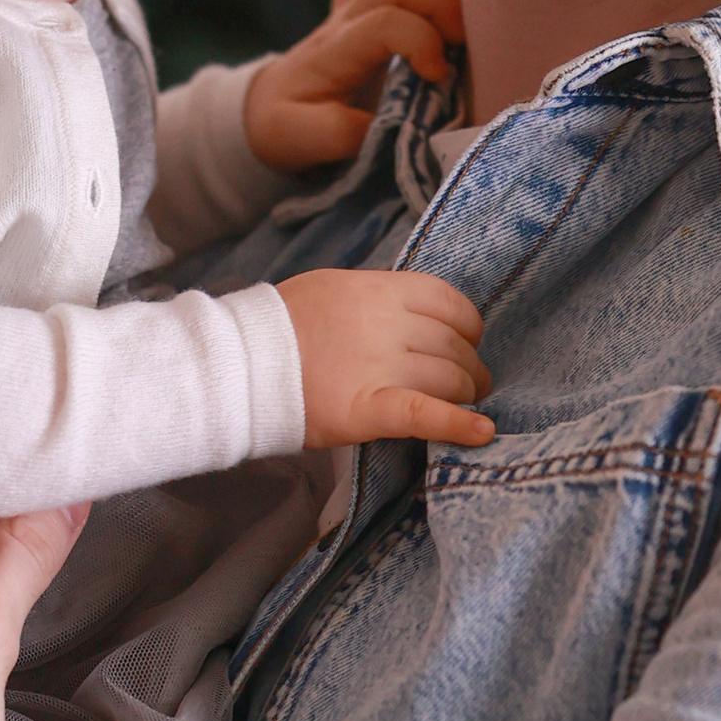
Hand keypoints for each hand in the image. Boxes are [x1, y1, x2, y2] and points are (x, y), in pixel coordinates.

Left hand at [243, 0, 463, 171]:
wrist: (265, 107)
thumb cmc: (287, 125)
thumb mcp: (300, 140)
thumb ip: (340, 134)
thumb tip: (386, 124)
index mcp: (334, 52)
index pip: (385, 22)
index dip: (422, 41)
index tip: (437, 76)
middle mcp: (343, 19)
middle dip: (441, 3)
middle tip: (461, 44)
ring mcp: (350, 5)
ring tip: (453, 25)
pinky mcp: (360, 3)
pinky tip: (436, 10)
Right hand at [276, 268, 492, 451]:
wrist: (239, 362)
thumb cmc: (279, 327)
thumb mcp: (331, 289)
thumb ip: (374, 299)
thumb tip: (410, 314)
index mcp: (379, 290)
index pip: (448, 303)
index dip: (468, 326)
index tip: (466, 341)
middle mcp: (387, 324)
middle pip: (453, 346)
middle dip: (469, 367)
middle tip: (468, 382)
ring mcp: (380, 367)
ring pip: (450, 379)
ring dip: (465, 394)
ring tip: (465, 404)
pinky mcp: (370, 410)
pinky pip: (427, 415)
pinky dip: (460, 424)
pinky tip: (482, 432)